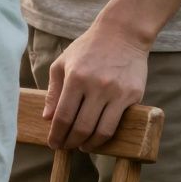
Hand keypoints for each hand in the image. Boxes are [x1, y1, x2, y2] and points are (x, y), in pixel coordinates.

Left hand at [44, 21, 149, 150]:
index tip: (53, 144)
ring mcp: (116, 92)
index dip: (56, 134)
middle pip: (81, 127)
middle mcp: (96, 86)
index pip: (63, 115)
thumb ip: (53, 91)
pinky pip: (118, 123)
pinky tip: (98, 138)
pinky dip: (106, 136)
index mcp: (75, 78)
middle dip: (70, 142)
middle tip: (65, 147)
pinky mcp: (133, 96)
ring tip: (81, 147)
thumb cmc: (87, 49)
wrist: (122, 34)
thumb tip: (47, 118)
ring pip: (101, 130)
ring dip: (89, 144)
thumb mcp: (62, 63)